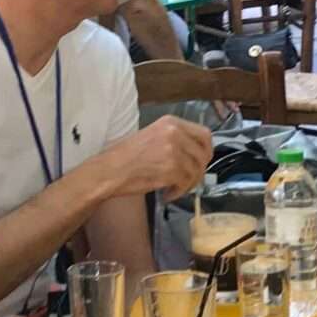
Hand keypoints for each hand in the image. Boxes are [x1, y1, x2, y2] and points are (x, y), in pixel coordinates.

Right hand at [95, 115, 214, 198]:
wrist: (109, 170)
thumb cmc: (126, 156)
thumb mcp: (153, 136)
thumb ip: (175, 140)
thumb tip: (195, 154)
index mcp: (171, 122)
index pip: (205, 134)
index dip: (206, 150)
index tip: (201, 161)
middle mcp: (175, 133)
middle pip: (204, 154)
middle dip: (200, 170)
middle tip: (189, 180)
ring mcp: (174, 150)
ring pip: (196, 171)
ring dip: (187, 184)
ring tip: (173, 188)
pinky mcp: (171, 169)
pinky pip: (185, 183)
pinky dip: (178, 192)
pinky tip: (167, 194)